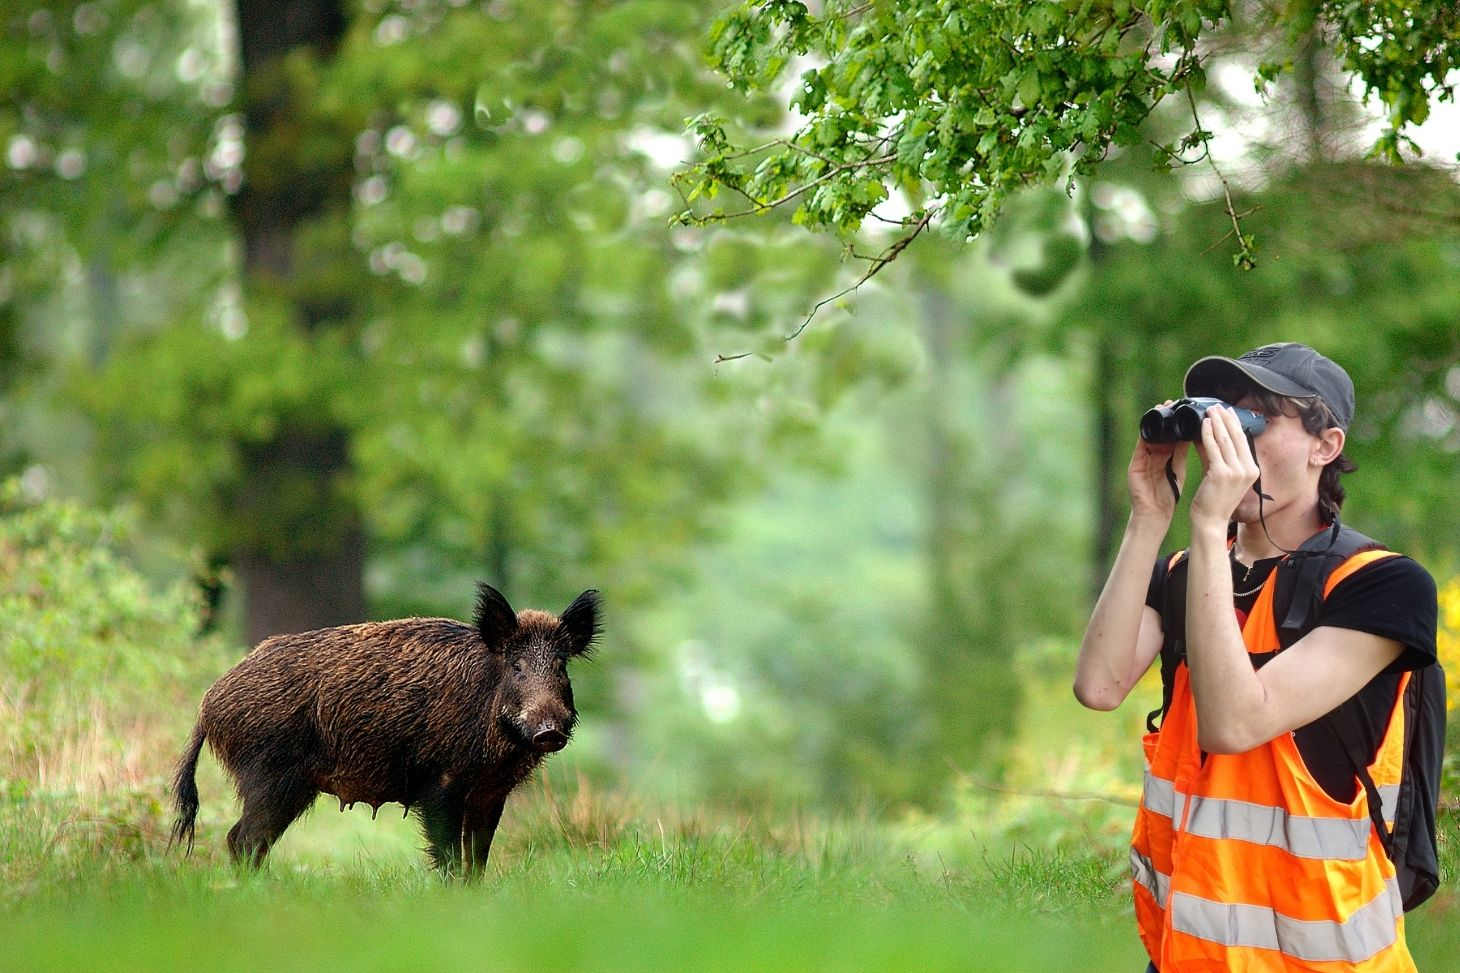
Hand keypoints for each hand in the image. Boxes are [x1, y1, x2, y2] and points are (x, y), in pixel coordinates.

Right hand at [1128, 402, 1187, 521]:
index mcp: (1164, 456)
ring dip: (1155, 422)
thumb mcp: (1178, 471)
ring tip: (1162, 407)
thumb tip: (1195, 435)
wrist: (1154, 515)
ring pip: (1149, 435)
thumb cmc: (1167, 497)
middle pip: (1159, 431)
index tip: (1187, 409)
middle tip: (1173, 401)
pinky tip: (1152, 427)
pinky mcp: (1134, 466)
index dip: (1179, 422)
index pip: (1171, 434)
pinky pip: (1140, 447)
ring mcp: (1141, 459)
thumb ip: (1181, 454)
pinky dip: (1145, 436)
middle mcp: (1151, 455)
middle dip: (1166, 417)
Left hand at [1189, 405, 1259, 530]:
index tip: (1227, 412)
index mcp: (1252, 470)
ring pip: (1225, 440)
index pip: (1243, 441)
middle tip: (1217, 406)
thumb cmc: (1214, 500)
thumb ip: (1216, 456)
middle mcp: (1248, 470)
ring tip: (1210, 410)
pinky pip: (1213, 448)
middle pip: (1236, 437)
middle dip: (1226, 419)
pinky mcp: (1222, 474)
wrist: (1210, 521)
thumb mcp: (1220, 475)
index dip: (1234, 424)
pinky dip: (1208, 434)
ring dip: (1217, 422)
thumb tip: (1208, 434)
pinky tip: (1203, 424)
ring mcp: (1236, 472)